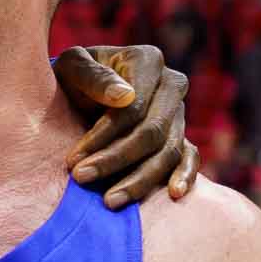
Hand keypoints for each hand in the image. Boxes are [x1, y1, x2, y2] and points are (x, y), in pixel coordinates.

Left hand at [53, 45, 199, 209]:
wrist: (79, 90)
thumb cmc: (72, 76)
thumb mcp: (71, 67)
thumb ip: (92, 75)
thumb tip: (124, 96)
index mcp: (147, 60)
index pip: (132, 108)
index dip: (103, 136)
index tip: (72, 159)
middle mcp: (171, 84)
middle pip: (152, 132)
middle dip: (115, 160)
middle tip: (81, 178)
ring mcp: (179, 112)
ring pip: (168, 150)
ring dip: (139, 179)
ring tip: (109, 201)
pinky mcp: (181, 135)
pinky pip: (189, 157)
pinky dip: (184, 176)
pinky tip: (173, 195)